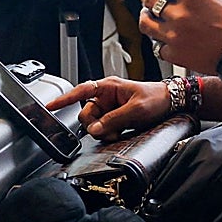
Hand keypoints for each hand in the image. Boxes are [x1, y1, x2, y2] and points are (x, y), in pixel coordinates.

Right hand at [46, 77, 168, 140]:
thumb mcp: (136, 109)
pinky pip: (103, 128)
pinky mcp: (115, 118)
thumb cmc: (156, 98)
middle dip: (94, 125)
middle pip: (86, 114)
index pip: (81, 91)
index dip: (64, 99)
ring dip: (102, 131)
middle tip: (108, 132)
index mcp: (109, 87)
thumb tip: (94, 129)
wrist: (171, 103)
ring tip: (117, 132)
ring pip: (94, 124)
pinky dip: (108, 134)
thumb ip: (113, 119)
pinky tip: (118, 133)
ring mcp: (110, 107)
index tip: (50, 106)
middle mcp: (107, 96)